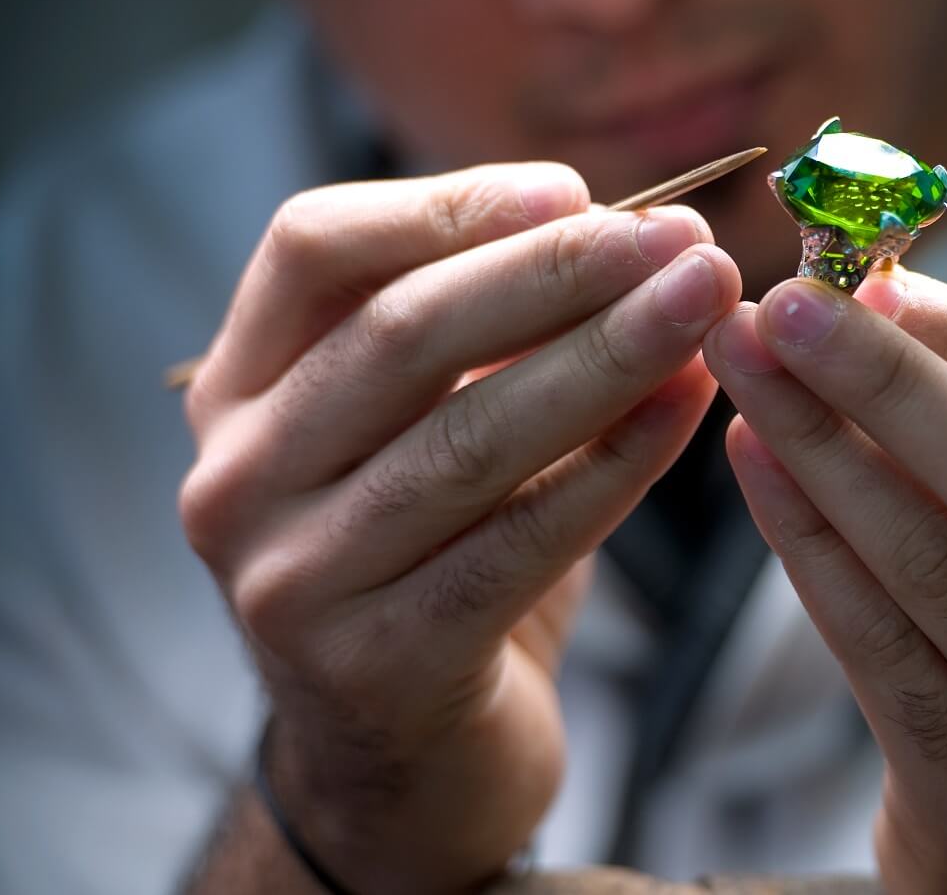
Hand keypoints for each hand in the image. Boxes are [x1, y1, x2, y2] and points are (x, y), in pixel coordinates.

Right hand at [179, 163, 740, 893]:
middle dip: (559, 273)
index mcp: (240, 389)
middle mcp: (239, 478)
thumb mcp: (427, 427)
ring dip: (608, 357)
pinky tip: (690, 407)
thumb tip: (630, 236)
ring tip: (707, 303)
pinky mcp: (376, 665)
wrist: (406, 758)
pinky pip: (521, 542)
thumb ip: (490, 337)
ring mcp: (293, 579)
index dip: (450, 205)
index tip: (576, 189)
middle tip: (683, 240)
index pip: (314, 247)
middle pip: (401, 334)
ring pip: (469, 438)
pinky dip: (618, 464)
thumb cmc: (433, 558)